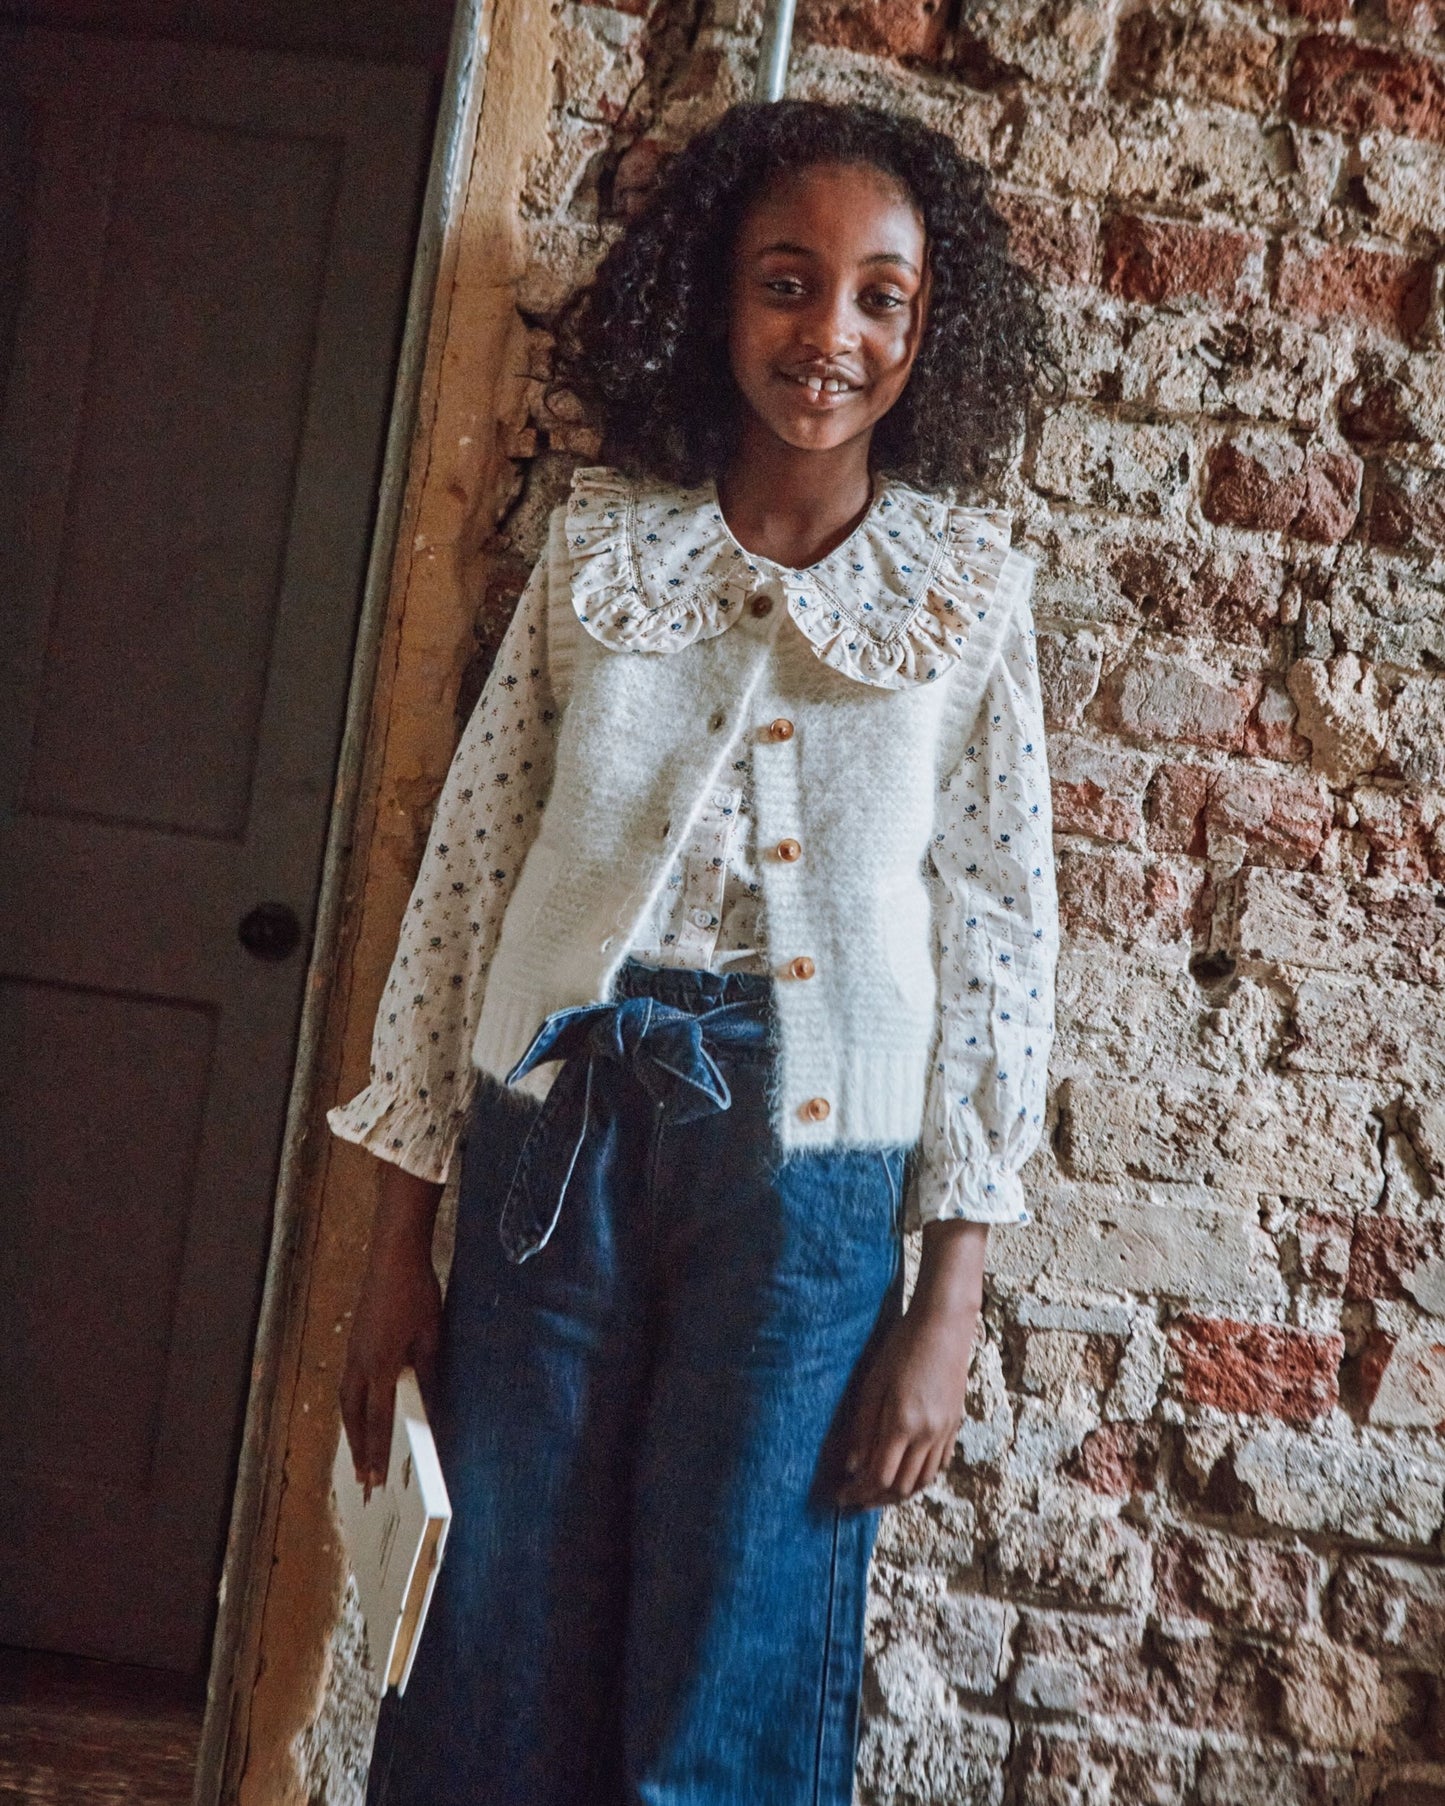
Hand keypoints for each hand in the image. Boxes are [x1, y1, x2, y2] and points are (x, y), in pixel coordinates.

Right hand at [339, 1162, 443, 1491]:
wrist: (393, 1255)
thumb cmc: (416, 1292)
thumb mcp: (431, 1334)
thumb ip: (429, 1371)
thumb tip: (431, 1403)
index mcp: (381, 1365)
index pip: (379, 1419)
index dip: (377, 1451)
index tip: (375, 1479)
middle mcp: (360, 1362)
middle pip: (355, 1416)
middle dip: (359, 1449)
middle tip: (362, 1479)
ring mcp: (353, 1350)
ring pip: (347, 1400)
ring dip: (353, 1429)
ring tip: (358, 1453)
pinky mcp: (355, 1339)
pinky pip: (349, 1382)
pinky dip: (352, 1405)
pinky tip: (359, 1410)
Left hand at [837, 1219, 987, 1509]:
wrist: (943, 1326)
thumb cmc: (902, 1347)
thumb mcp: (874, 1384)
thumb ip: (863, 1428)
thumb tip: (853, 1466)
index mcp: (903, 1424)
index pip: (878, 1476)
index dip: (858, 1492)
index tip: (840, 1495)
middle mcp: (927, 1435)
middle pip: (901, 1487)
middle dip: (874, 1498)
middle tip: (854, 1499)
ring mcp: (945, 1432)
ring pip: (923, 1482)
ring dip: (898, 1494)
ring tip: (876, 1493)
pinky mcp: (955, 1425)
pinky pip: (938, 1466)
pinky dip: (920, 1478)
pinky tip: (905, 1475)